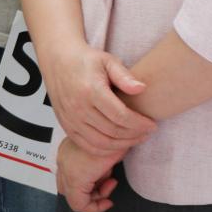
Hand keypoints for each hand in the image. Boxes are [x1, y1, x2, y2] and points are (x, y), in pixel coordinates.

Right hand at [41, 39, 152, 156]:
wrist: (58, 61)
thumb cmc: (86, 60)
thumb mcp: (107, 61)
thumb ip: (124, 76)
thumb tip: (142, 89)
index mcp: (91, 91)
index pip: (121, 116)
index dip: (139, 124)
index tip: (152, 124)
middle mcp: (78, 108)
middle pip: (113, 132)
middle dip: (135, 135)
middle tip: (148, 133)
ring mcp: (71, 119)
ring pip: (101, 143)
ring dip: (122, 145)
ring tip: (136, 139)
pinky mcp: (66, 126)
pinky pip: (88, 146)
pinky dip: (105, 150)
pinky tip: (118, 144)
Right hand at [56, 139, 120, 211]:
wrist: (101, 111)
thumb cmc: (113, 137)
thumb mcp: (114, 157)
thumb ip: (109, 172)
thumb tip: (115, 179)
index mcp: (75, 174)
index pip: (77, 204)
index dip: (95, 208)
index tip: (110, 201)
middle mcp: (63, 166)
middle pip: (69, 193)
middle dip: (91, 195)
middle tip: (108, 185)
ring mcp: (62, 157)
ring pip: (68, 181)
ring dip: (88, 182)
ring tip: (106, 173)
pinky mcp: (65, 149)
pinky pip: (70, 169)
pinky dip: (85, 171)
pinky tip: (99, 163)